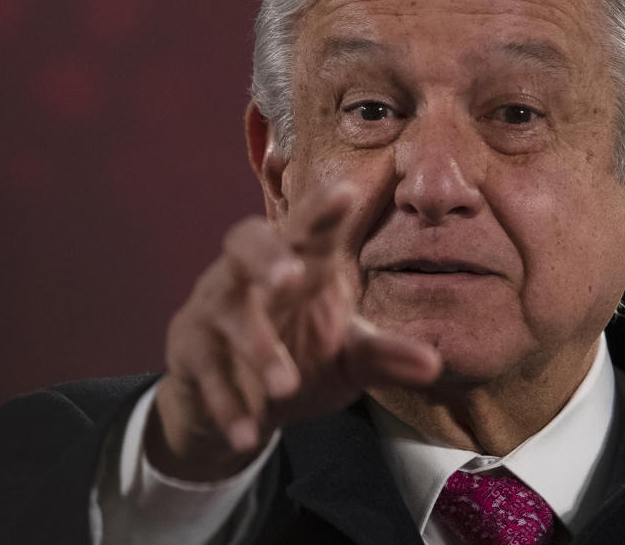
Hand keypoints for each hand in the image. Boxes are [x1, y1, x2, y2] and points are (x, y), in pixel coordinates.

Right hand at [146, 183, 441, 480]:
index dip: (323, 208)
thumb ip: (385, 356)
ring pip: (226, 310)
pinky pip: (203, 368)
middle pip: (247, 241)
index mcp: (301, 262)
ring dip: (256, 346)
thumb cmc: (303, 357)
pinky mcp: (190, 348)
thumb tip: (435, 364)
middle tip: (292, 276)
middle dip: (268, 255)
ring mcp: (215, 307)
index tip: (346, 191)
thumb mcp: (349, 358)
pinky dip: (226, 401)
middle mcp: (252, 273)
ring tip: (286, 386)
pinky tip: (248, 432)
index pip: (310, 227)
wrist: (239, 405)